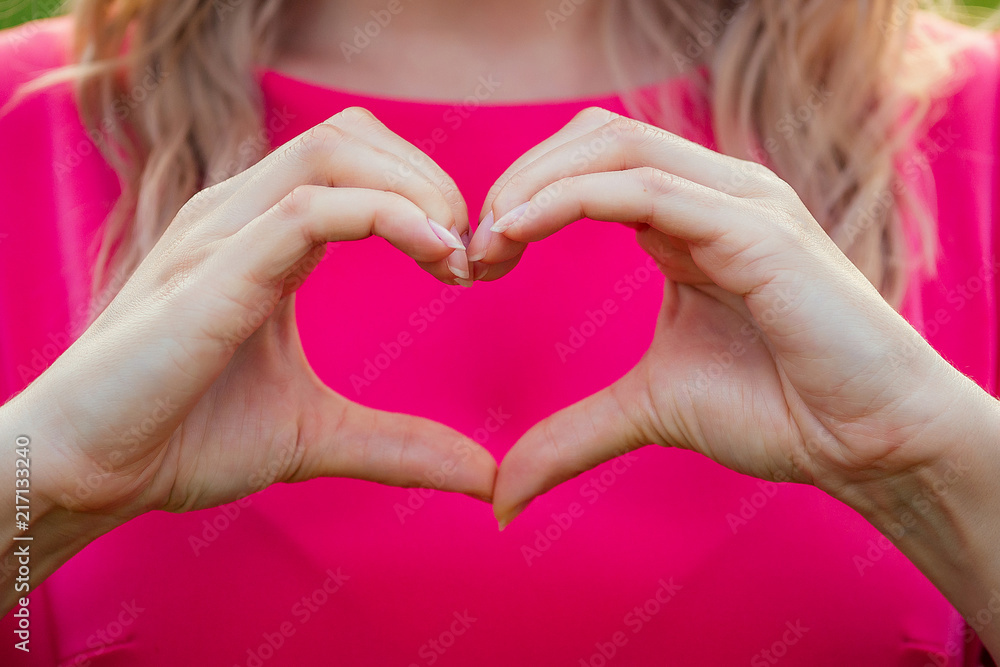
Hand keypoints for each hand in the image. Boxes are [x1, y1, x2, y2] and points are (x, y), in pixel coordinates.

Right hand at [23, 107, 495, 521]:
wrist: (87, 472)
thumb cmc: (185, 438)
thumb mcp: (316, 436)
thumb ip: (398, 445)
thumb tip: (482, 476)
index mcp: (263, 236)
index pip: (357, 159)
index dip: (426, 192)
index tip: (468, 264)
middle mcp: (240, 215)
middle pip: (353, 135)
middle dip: (431, 179)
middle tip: (472, 253)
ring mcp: (221, 233)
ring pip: (335, 150)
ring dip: (416, 189)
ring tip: (455, 255)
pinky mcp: (211, 271)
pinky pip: (308, 209)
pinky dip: (385, 216)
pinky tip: (432, 255)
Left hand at [472, 107, 971, 526]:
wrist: (868, 443)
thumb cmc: (776, 411)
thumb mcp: (647, 411)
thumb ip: (573, 434)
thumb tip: (501, 494)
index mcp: (687, 220)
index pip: (589, 164)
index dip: (522, 195)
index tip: (477, 259)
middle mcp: (712, 194)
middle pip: (593, 138)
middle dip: (518, 178)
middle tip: (473, 247)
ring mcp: (739, 202)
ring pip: (614, 147)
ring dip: (534, 183)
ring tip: (489, 241)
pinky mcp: (758, 229)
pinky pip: (647, 188)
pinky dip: (572, 199)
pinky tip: (521, 230)